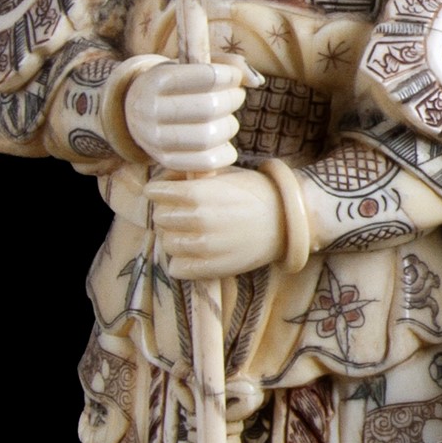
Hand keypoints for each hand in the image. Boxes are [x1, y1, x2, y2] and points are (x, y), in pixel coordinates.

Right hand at [124, 57, 258, 170]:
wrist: (134, 112)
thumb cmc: (174, 85)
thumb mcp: (191, 66)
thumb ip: (226, 65)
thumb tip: (257, 81)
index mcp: (158, 80)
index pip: (207, 76)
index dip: (230, 76)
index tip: (233, 77)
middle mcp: (151, 110)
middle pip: (210, 108)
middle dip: (233, 100)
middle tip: (236, 96)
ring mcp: (155, 139)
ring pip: (208, 136)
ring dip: (230, 126)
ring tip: (227, 119)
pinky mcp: (165, 161)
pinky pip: (205, 163)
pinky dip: (225, 154)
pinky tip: (224, 144)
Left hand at [147, 168, 283, 278]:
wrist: (286, 221)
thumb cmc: (254, 193)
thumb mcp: (223, 174)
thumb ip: (191, 176)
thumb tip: (165, 180)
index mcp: (198, 192)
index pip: (155, 192)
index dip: (160, 191)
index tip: (167, 193)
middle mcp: (198, 219)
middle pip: (159, 217)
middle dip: (168, 213)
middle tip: (183, 213)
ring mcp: (204, 246)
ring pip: (166, 243)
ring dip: (175, 237)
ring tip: (191, 233)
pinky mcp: (211, 268)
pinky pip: (176, 267)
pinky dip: (181, 261)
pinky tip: (195, 252)